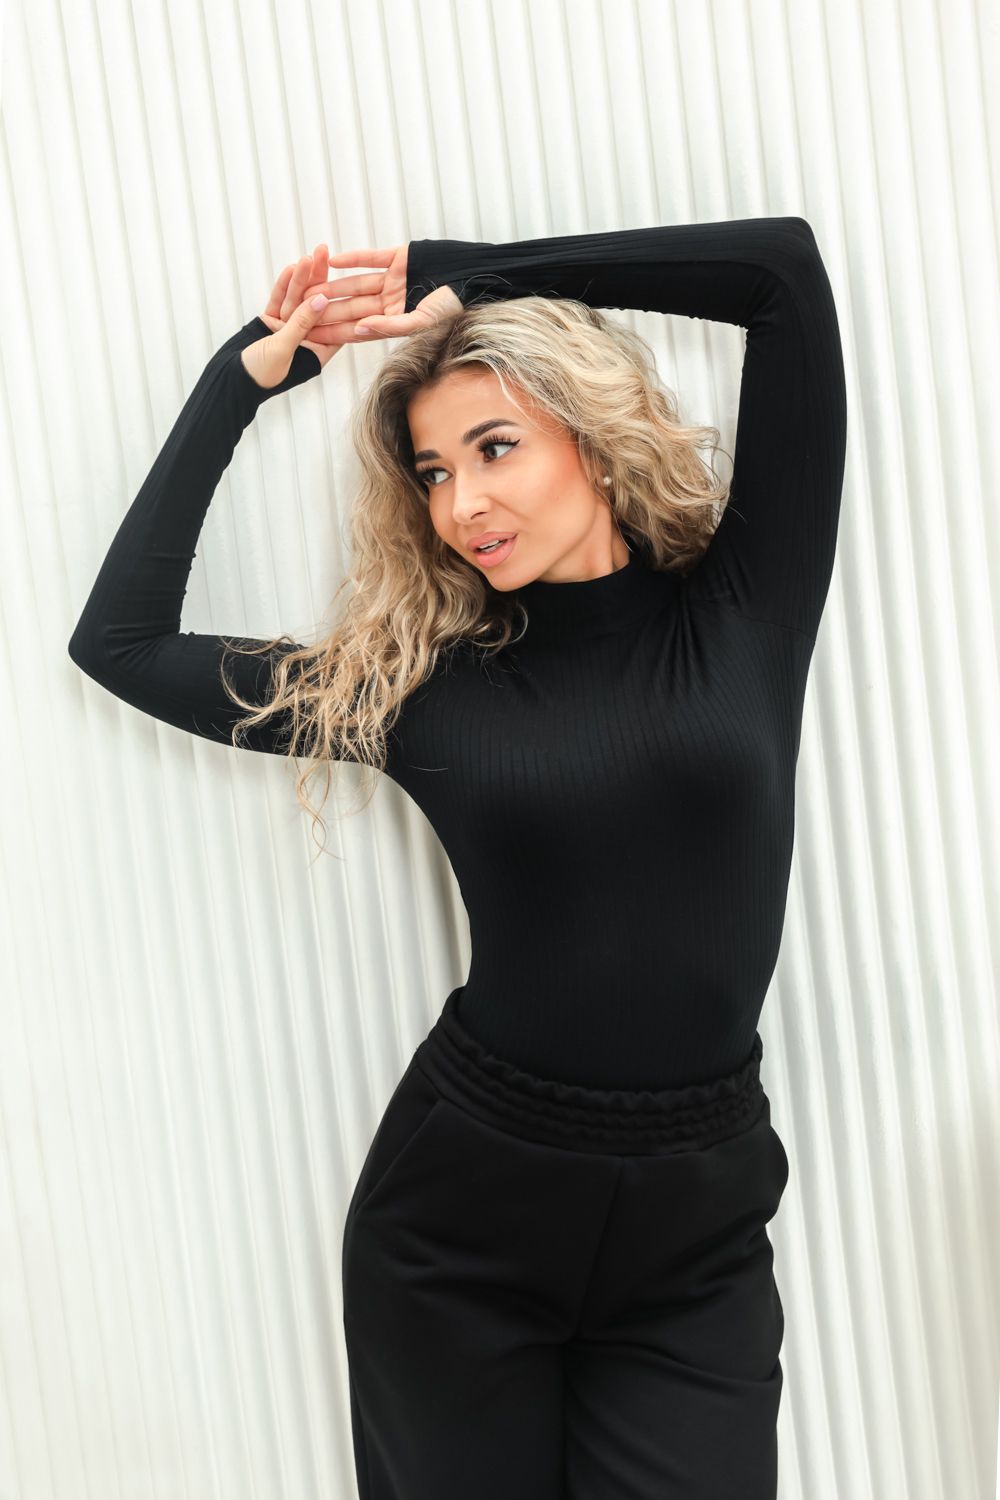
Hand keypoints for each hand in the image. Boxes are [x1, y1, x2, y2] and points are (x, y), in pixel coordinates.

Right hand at [241, 244, 344, 389]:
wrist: (229, 380)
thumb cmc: (259, 375)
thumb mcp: (284, 349)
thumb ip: (301, 323)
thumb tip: (321, 299)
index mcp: (316, 353)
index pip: (334, 325)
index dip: (339, 302)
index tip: (345, 280)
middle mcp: (305, 340)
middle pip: (315, 306)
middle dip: (319, 280)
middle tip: (323, 255)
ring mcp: (287, 329)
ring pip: (297, 300)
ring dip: (301, 279)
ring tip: (307, 257)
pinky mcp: (271, 321)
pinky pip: (279, 301)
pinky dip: (283, 286)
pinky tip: (291, 269)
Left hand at [301, 242, 461, 343]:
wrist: (473, 276)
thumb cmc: (453, 306)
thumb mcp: (422, 322)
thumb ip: (390, 327)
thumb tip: (359, 330)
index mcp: (396, 321)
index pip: (360, 328)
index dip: (335, 332)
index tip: (312, 336)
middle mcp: (392, 302)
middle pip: (354, 306)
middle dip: (328, 310)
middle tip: (300, 313)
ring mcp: (393, 279)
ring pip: (357, 283)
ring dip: (334, 285)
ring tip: (310, 286)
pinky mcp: (398, 256)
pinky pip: (371, 258)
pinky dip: (354, 258)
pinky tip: (333, 259)